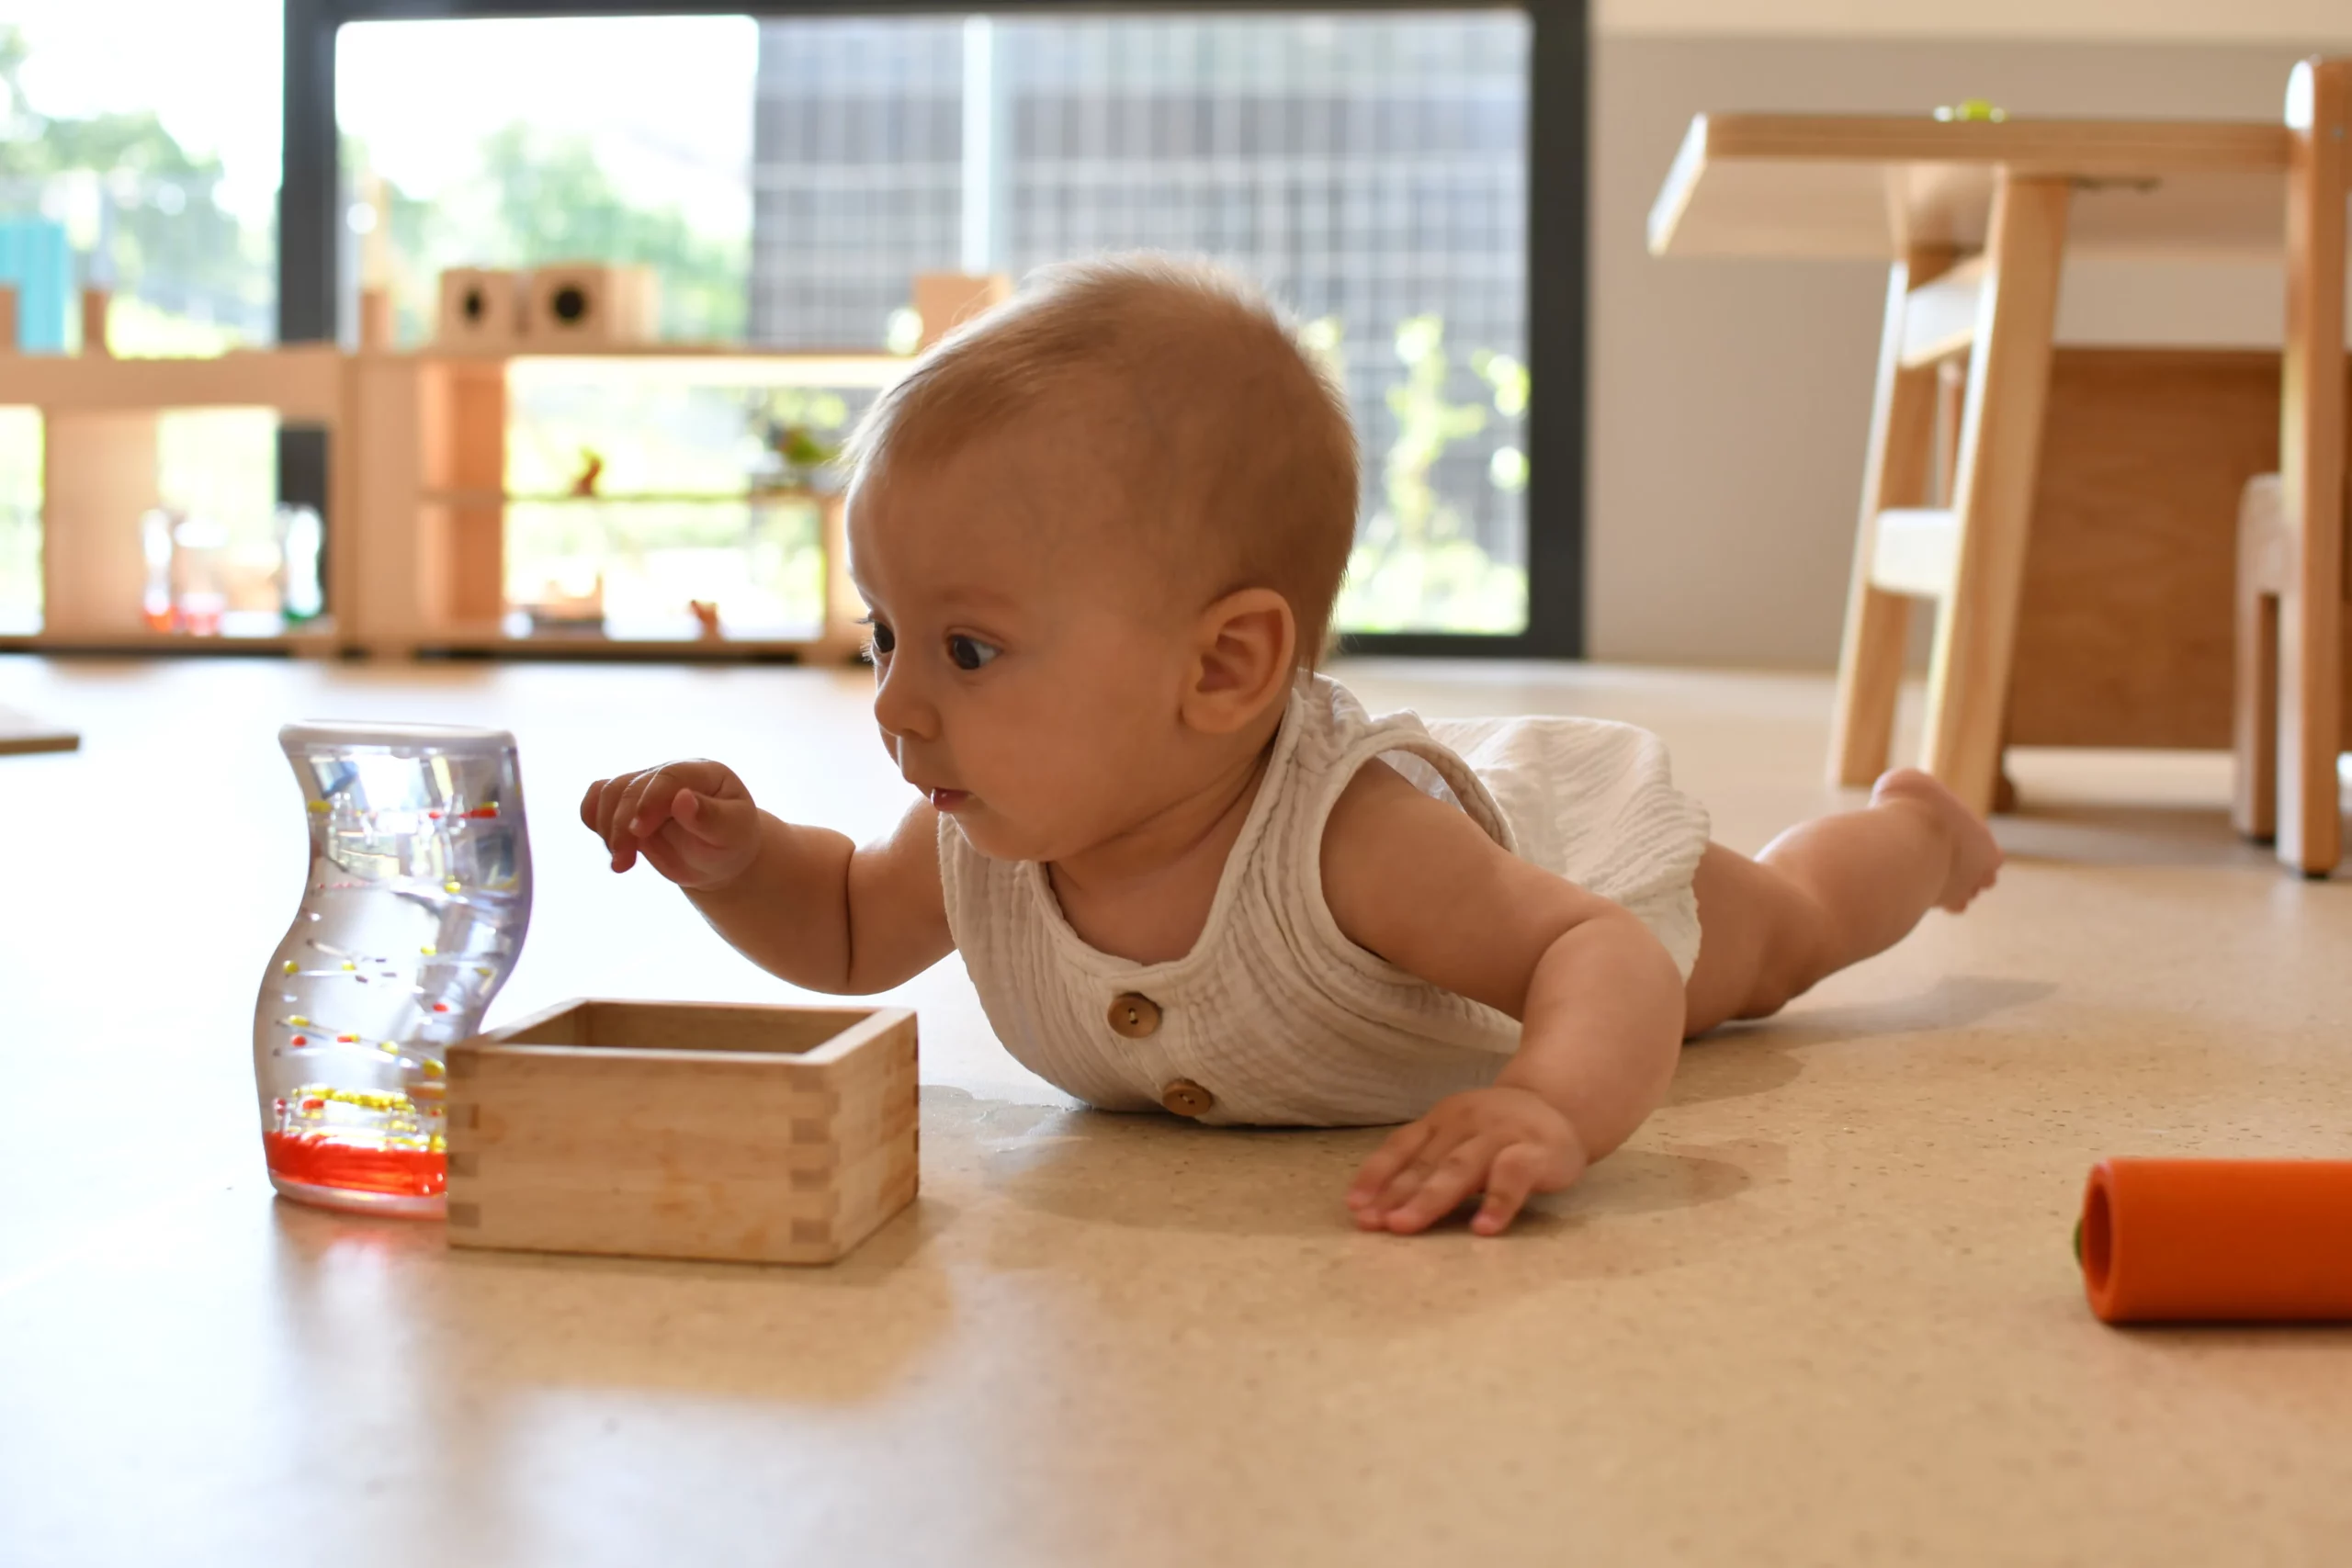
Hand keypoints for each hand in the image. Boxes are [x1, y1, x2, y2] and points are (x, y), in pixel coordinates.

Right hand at [580, 760, 762, 889]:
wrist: (717, 858)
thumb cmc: (730, 843)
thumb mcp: (732, 833)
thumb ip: (710, 817)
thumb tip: (682, 799)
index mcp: (702, 773)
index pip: (668, 776)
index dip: (649, 801)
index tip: (638, 832)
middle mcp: (669, 774)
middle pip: (632, 786)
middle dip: (621, 825)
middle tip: (623, 863)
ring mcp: (645, 786)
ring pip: (609, 792)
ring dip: (606, 827)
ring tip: (620, 862)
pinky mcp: (627, 804)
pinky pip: (597, 799)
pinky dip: (593, 818)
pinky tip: (608, 844)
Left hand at [1346, 1086, 1588, 1235]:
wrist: (1562, 1107)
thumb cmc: (1498, 1133)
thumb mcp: (1457, 1140)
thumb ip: (1425, 1167)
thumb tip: (1376, 1208)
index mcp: (1441, 1120)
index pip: (1401, 1146)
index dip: (1376, 1175)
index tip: (1353, 1205)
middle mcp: (1466, 1122)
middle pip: (1425, 1162)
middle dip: (1395, 1193)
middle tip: (1372, 1223)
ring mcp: (1501, 1134)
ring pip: (1460, 1167)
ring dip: (1430, 1197)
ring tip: (1405, 1225)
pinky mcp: (1536, 1151)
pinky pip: (1514, 1176)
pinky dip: (1497, 1202)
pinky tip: (1482, 1229)